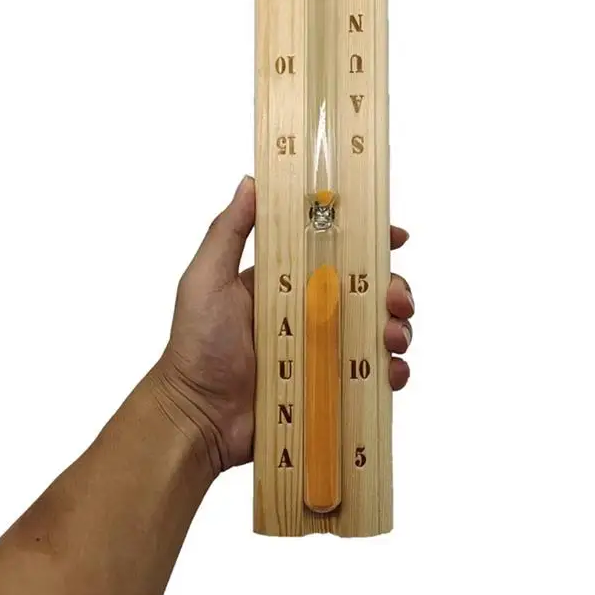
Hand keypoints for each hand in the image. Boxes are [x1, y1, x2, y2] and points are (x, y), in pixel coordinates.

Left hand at [152, 175, 413, 473]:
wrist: (198, 415)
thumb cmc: (196, 345)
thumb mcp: (207, 279)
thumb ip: (229, 231)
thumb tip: (252, 179)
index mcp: (288, 279)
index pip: (336, 249)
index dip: (370, 240)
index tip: (396, 236)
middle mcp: (310, 309)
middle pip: (368, 289)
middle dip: (394, 288)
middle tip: (397, 299)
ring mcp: (323, 348)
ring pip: (378, 328)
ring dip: (398, 327)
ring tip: (393, 338)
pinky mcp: (330, 385)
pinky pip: (373, 375)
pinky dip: (392, 371)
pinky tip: (391, 373)